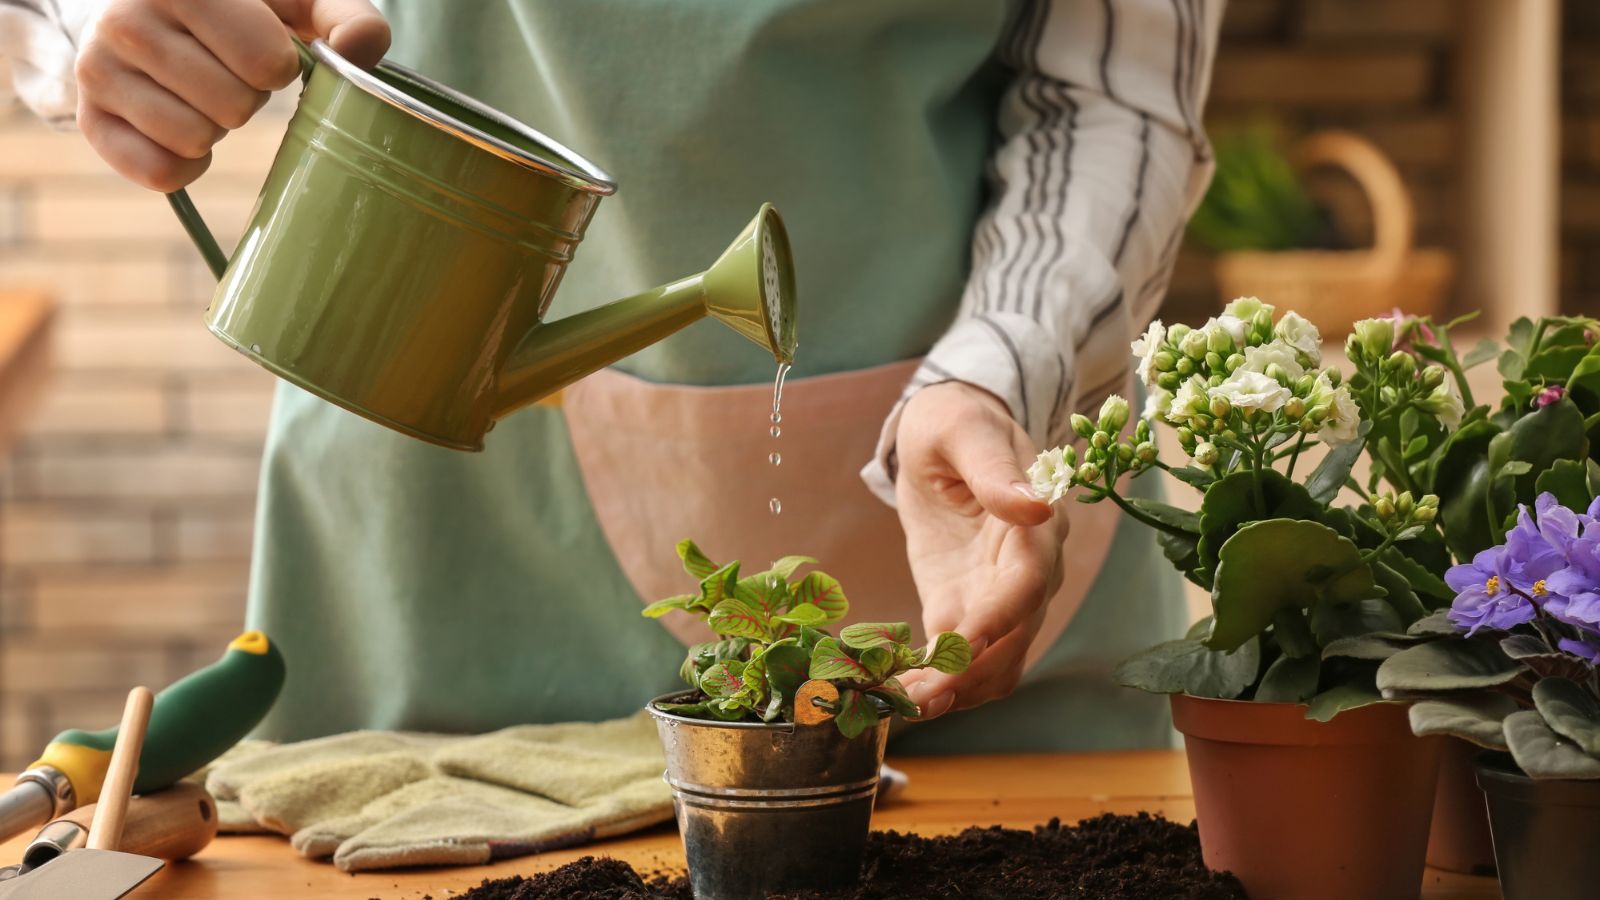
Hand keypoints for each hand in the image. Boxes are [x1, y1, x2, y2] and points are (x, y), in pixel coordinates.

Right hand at [76, 0, 390, 190]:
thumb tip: (361, 50)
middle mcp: (126, 18)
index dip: (281, 66)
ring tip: (199, 90)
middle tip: (225, 71)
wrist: (150, 9)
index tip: (265, 49)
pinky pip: (163, 173)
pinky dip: (186, 164)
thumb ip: (345, 18)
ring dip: (215, 126)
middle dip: (247, 97)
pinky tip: (179, 125)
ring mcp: (98, 68)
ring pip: (197, 140)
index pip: (268, 62)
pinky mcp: (91, 119)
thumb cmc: (246, 10)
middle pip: (235, 107)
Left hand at [893, 381, 1068, 718]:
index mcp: (1036, 524)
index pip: (1029, 581)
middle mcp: (1031, 571)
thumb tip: (1035, 508)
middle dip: (968, 674)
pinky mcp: (965, 609)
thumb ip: (993, 467)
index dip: (1000, 616)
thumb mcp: (963, 429)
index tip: (959, 643)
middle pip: (1014, 638)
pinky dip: (935, 684)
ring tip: (899, 707)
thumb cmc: (954, 421)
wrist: (944, 434)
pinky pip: (961, 662)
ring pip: (995, 664)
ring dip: (953, 692)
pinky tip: (895, 697)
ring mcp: (999, 597)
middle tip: (915, 699)